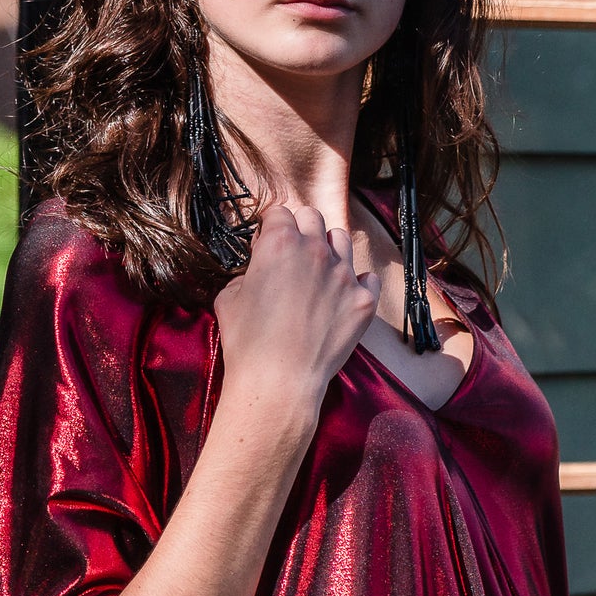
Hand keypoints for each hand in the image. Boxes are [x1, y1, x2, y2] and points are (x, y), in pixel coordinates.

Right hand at [212, 204, 380, 422]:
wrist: (278, 382)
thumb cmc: (247, 342)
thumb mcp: (227, 298)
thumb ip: (245, 274)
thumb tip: (256, 273)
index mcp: (280, 244)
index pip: (278, 213)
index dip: (269, 227)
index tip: (266, 243)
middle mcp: (315, 251)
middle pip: (312, 217)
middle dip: (299, 229)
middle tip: (290, 254)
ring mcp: (344, 274)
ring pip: (341, 239)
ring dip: (328, 249)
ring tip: (317, 272)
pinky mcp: (363, 300)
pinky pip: (368, 277)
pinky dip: (357, 282)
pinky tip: (342, 295)